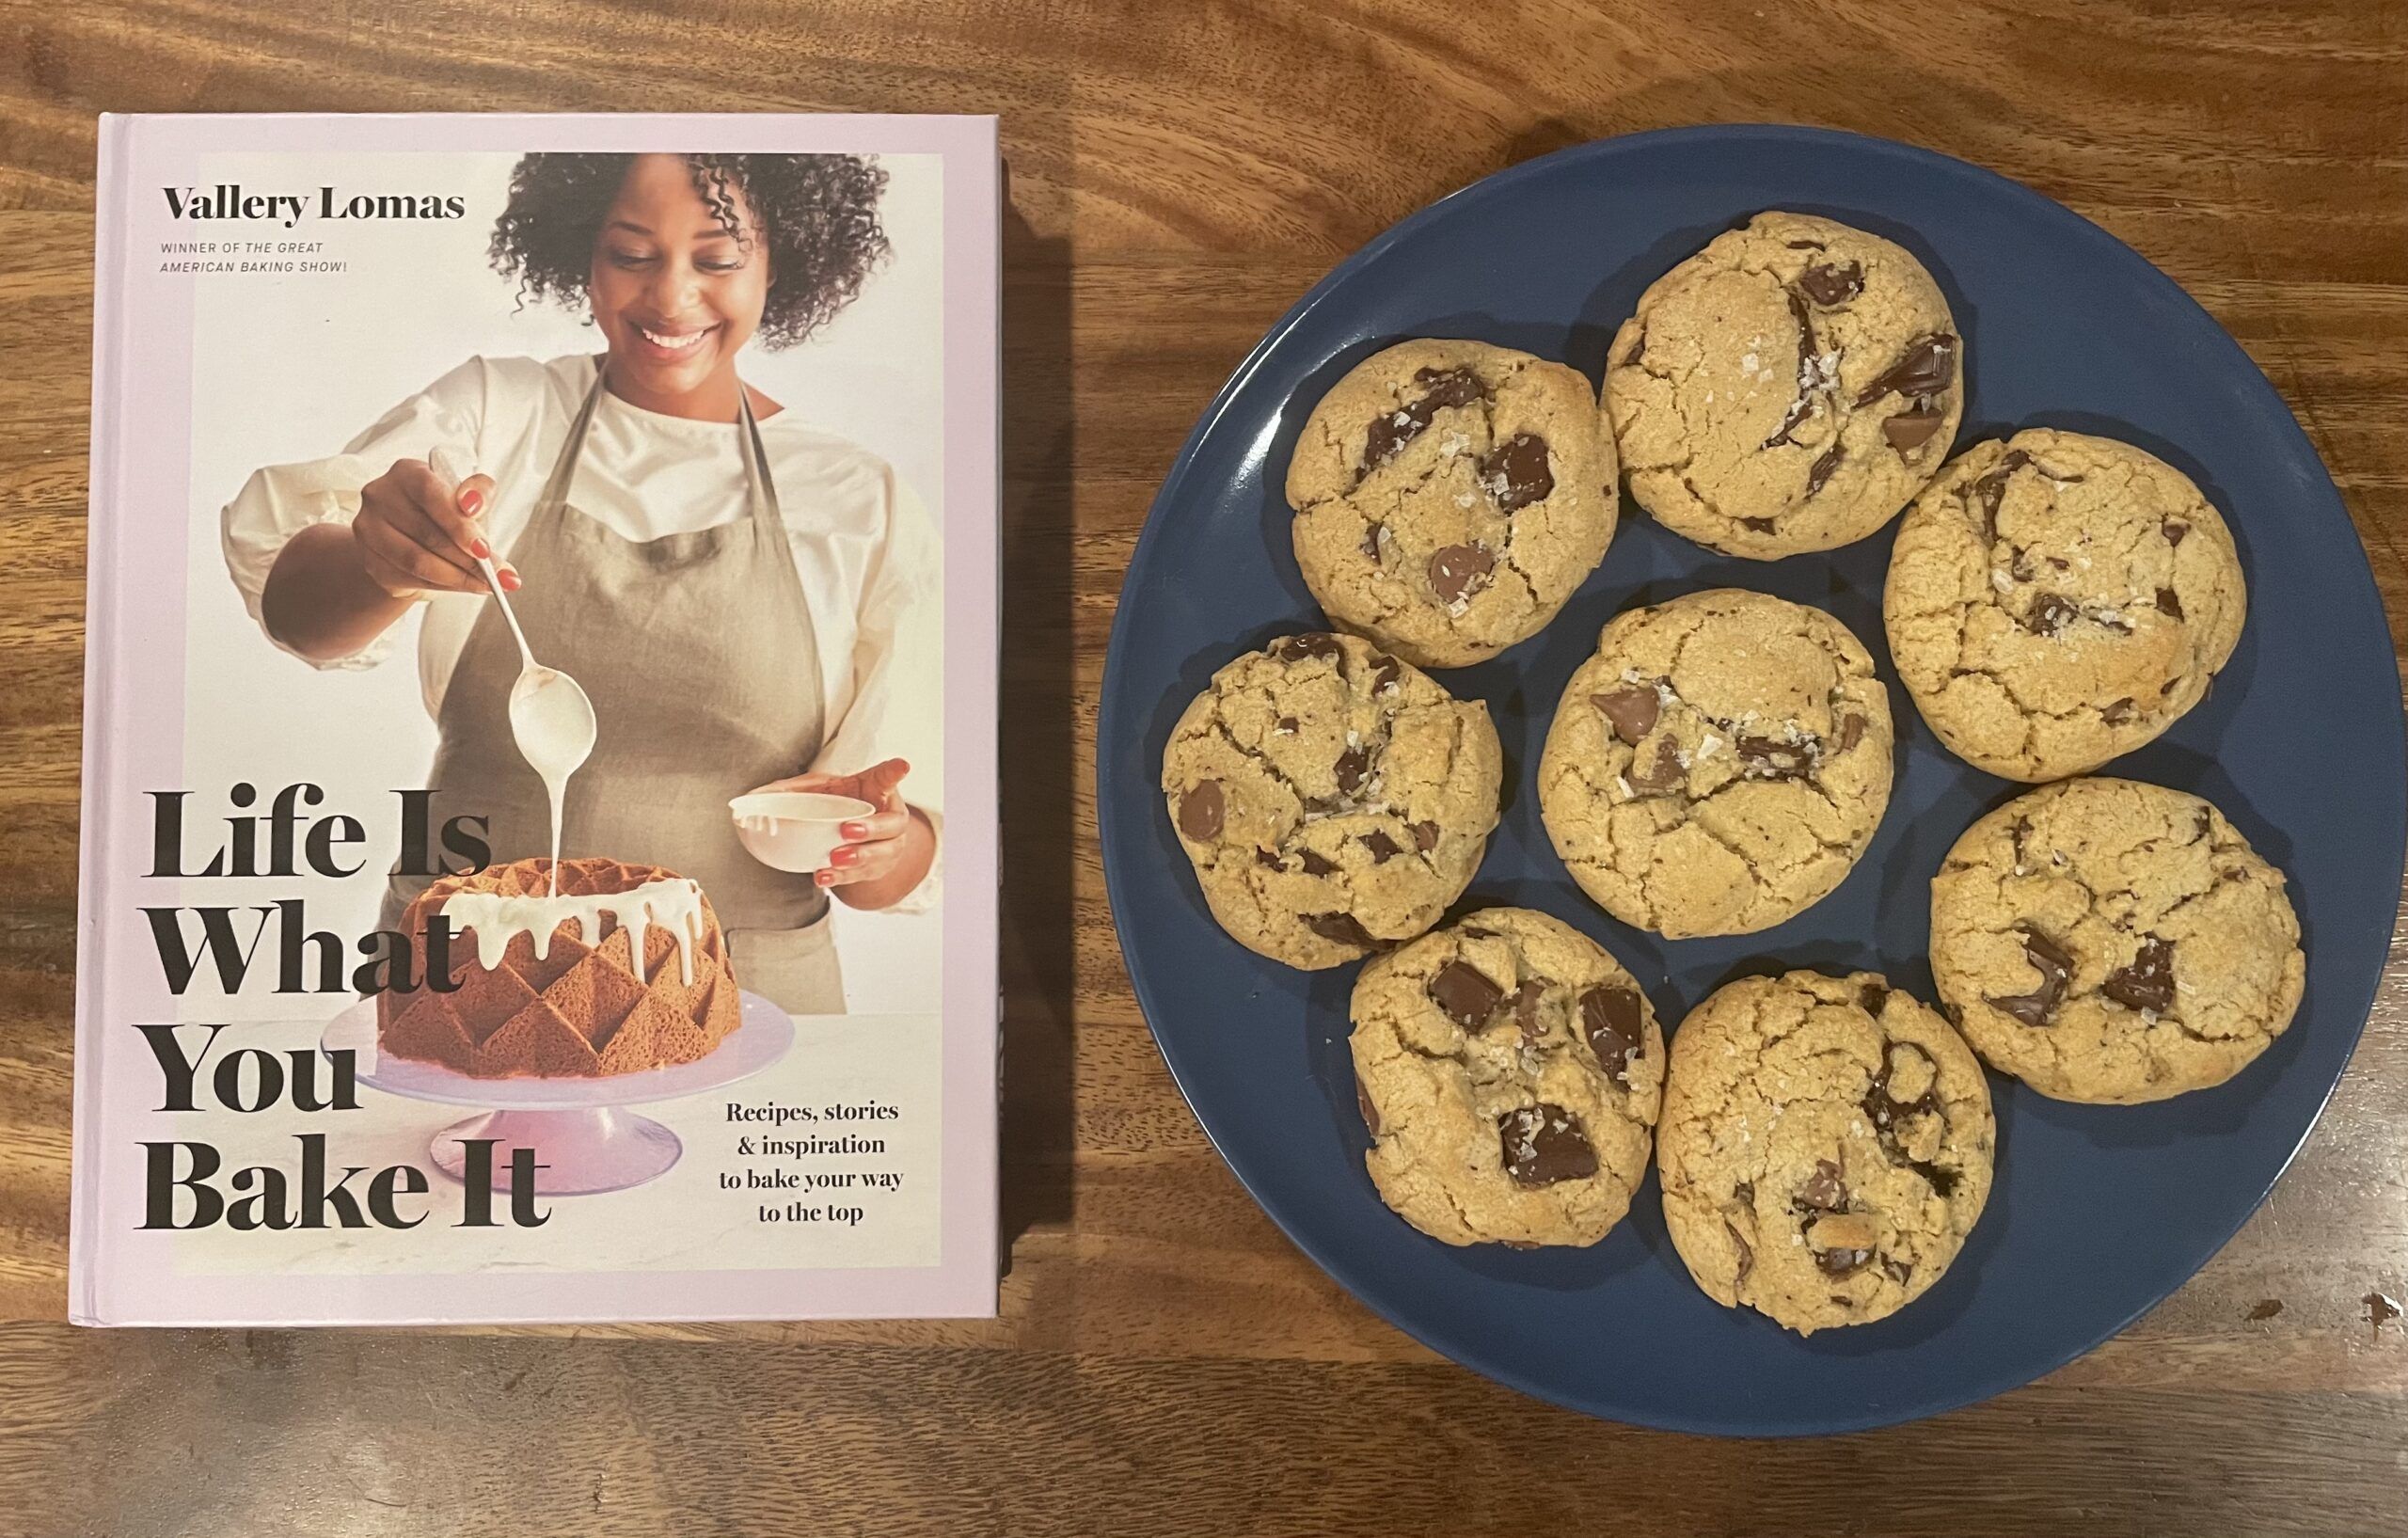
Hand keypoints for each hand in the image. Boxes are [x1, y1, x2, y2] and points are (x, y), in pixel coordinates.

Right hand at [352, 457, 517, 599]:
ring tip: (485, 584)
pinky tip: (462, 586)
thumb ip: (479, 493)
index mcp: (406, 473)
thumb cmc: (444, 514)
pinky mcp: (370, 560)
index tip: (483, 548)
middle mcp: (380, 496)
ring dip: (457, 577)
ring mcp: (369, 529)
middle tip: (495, 575)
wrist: (412, 540)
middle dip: (468, 559)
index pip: (429, 492)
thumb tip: (476, 504)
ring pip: (417, 561)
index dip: (457, 522)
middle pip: (426, 532)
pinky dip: (442, 587)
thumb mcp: (468, 498)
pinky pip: (409, 579)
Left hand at [747, 758, 922, 889]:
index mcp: (877, 790)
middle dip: (872, 829)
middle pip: (892, 824)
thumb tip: (755, 796)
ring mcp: (888, 846)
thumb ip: (793, 790)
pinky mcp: (877, 869)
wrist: (854, 840)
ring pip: (880, 855)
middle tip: (847, 830)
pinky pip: (863, 876)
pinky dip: (842, 877)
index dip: (895, 772)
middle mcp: (890, 818)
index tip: (901, 765)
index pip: (888, 777)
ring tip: (833, 859)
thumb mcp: (819, 791)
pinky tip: (824, 876)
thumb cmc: (837, 805)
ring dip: (857, 859)